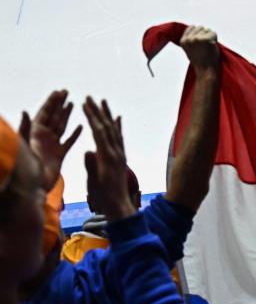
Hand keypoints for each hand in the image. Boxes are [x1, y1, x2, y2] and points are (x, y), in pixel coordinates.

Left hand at [22, 90, 81, 191]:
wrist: (31, 189)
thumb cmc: (24, 170)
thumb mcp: (24, 147)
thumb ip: (24, 129)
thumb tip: (25, 111)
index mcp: (35, 134)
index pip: (45, 114)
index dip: (51, 102)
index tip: (58, 92)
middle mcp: (43, 138)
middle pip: (53, 117)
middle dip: (59, 104)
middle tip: (66, 92)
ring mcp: (51, 146)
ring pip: (61, 127)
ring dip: (67, 115)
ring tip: (73, 104)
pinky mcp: (59, 155)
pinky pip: (68, 142)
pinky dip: (74, 134)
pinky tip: (81, 126)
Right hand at [83, 97, 134, 221]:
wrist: (119, 205)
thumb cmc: (103, 196)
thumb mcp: (94, 182)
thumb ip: (91, 166)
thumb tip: (88, 150)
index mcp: (108, 157)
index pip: (99, 132)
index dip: (92, 117)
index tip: (85, 103)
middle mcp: (116, 152)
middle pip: (107, 127)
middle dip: (98, 111)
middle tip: (91, 97)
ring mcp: (120, 154)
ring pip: (114, 130)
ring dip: (108, 115)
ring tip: (103, 102)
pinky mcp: (121, 157)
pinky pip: (119, 138)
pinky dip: (118, 126)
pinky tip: (117, 118)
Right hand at [179, 26, 220, 74]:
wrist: (206, 71)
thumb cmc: (200, 62)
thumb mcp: (190, 50)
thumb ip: (190, 40)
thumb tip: (194, 28)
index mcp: (183, 41)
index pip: (191, 27)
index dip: (198, 34)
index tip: (201, 43)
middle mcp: (189, 39)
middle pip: (200, 27)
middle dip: (204, 35)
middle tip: (205, 47)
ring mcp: (197, 38)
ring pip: (207, 30)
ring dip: (210, 37)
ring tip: (208, 48)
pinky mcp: (206, 39)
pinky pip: (213, 33)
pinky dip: (215, 39)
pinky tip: (212, 47)